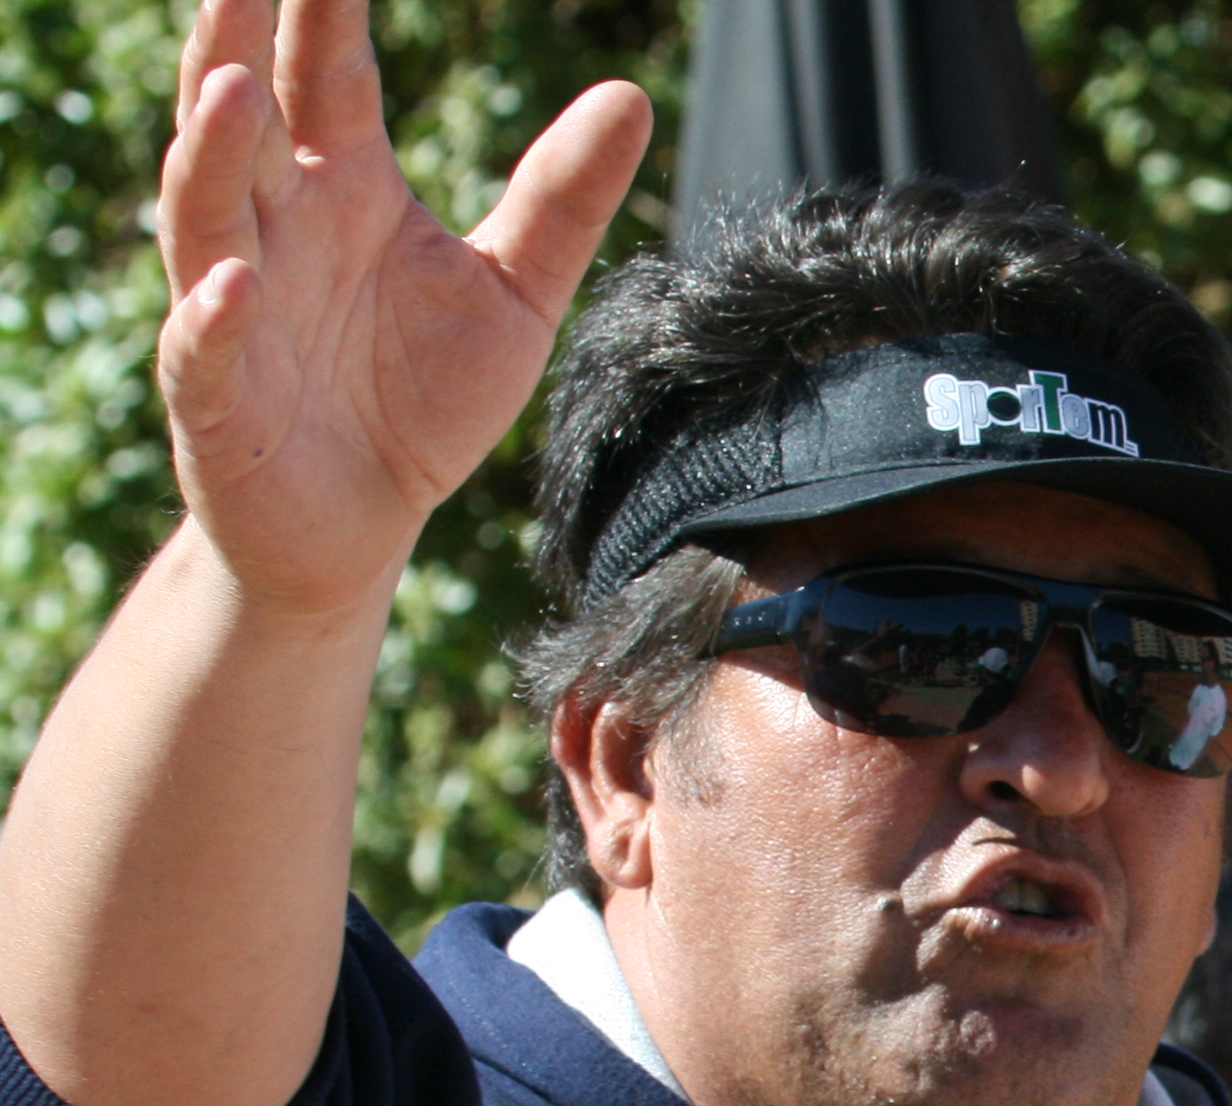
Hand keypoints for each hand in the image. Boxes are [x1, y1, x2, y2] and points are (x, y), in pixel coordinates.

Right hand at [153, 0, 648, 615]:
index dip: (324, 8)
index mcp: (344, 186)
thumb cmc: (422, 401)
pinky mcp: (218, 398)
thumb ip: (561, 199)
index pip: (326, 75)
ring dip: (211, 154)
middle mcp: (276, 228)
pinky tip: (230, 286)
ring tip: (229, 91)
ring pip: (205, 212)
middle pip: (243, 118)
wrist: (364, 527)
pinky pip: (202, 349)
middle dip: (235, 43)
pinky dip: (210, 318)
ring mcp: (234, 306)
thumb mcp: (514, 293)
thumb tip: (629, 94)